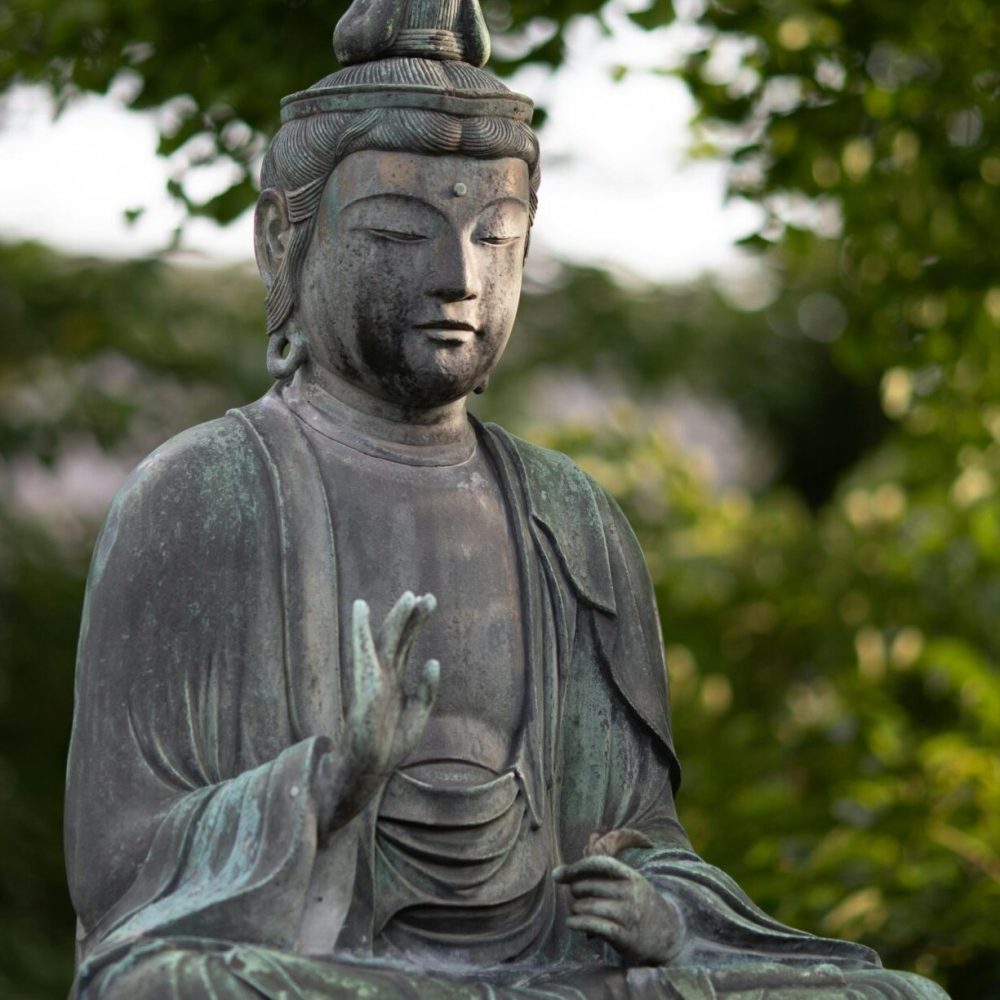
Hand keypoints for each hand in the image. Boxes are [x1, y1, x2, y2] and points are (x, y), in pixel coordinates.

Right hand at [316, 591, 438, 835]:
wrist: (371, 766)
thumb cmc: (392, 744)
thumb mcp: (419, 713)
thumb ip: (427, 688)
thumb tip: (433, 660)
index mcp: (395, 679)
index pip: (405, 643)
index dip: (416, 622)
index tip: (428, 600)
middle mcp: (383, 673)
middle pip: (398, 637)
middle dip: (412, 616)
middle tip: (428, 596)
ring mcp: (372, 676)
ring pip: (386, 640)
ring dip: (397, 618)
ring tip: (411, 597)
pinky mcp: (363, 682)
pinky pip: (362, 650)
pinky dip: (360, 629)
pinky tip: (359, 609)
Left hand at [553, 855, 685, 965]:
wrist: (667, 932)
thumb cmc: (636, 902)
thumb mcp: (627, 881)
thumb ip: (598, 873)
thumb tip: (558, 873)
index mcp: (630, 875)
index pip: (598, 863)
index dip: (575, 868)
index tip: (559, 875)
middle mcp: (630, 893)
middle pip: (587, 886)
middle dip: (575, 891)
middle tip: (577, 897)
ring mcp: (628, 915)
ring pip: (586, 907)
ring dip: (575, 909)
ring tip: (577, 911)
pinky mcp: (624, 936)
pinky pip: (592, 925)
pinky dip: (577, 923)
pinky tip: (572, 923)